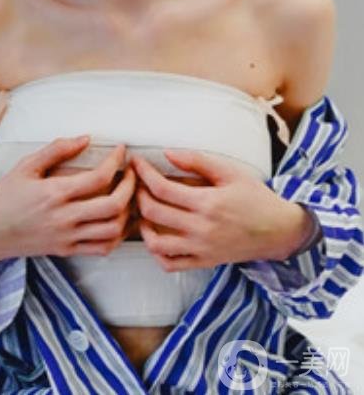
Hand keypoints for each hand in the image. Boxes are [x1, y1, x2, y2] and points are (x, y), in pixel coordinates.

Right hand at [0, 137, 135, 261]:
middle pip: (114, 205)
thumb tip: (86, 138)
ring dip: (128, 212)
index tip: (122, 151)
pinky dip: (117, 236)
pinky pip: (102, 248)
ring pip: (113, 230)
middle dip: (131, 186)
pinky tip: (118, 221)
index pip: (98, 177)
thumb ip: (56, 150)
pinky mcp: (68, 250)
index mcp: (54, 192)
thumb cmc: (5, 197)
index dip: (116, 161)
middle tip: (132, 173)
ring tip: (129, 197)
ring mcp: (68, 237)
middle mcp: (65, 217)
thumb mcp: (25, 167)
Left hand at [130, 149, 313, 271]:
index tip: (137, 164)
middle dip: (138, 194)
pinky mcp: (203, 262)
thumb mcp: (230, 172)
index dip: (144, 174)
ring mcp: (201, 248)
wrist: (278, 230)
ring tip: (144, 211)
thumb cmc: (255, 198)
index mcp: (208, 202)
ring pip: (155, 243)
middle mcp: (201, 228)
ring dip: (142, 225)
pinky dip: (156, 252)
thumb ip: (198, 161)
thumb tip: (167, 153)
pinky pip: (170, 264)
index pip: (162, 188)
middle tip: (138, 184)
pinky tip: (156, 236)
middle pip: (153, 212)